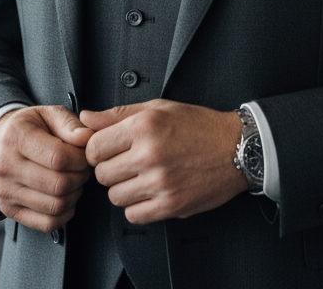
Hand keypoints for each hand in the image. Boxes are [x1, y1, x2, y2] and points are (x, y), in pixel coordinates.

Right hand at [0, 105, 92, 232]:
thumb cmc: (30, 127)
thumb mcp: (49, 114)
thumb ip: (71, 124)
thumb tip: (88, 138)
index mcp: (16, 137)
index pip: (59, 158)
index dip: (81, 159)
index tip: (85, 154)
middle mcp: (6, 166)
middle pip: (59, 185)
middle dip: (80, 177)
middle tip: (83, 168)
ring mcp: (6, 191)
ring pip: (55, 206)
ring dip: (74, 195)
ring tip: (73, 179)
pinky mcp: (9, 210)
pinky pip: (47, 223)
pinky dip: (65, 213)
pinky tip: (65, 196)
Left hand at [82, 99, 246, 224]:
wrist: (236, 148)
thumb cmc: (199, 126)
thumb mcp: (158, 108)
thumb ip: (117, 114)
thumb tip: (86, 117)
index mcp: (144, 126)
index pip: (93, 147)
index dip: (97, 148)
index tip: (106, 148)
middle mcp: (149, 154)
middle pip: (101, 174)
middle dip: (109, 168)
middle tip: (126, 162)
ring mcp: (160, 183)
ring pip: (114, 197)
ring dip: (123, 188)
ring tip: (140, 176)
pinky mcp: (170, 206)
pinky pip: (133, 215)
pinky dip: (137, 207)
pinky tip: (149, 192)